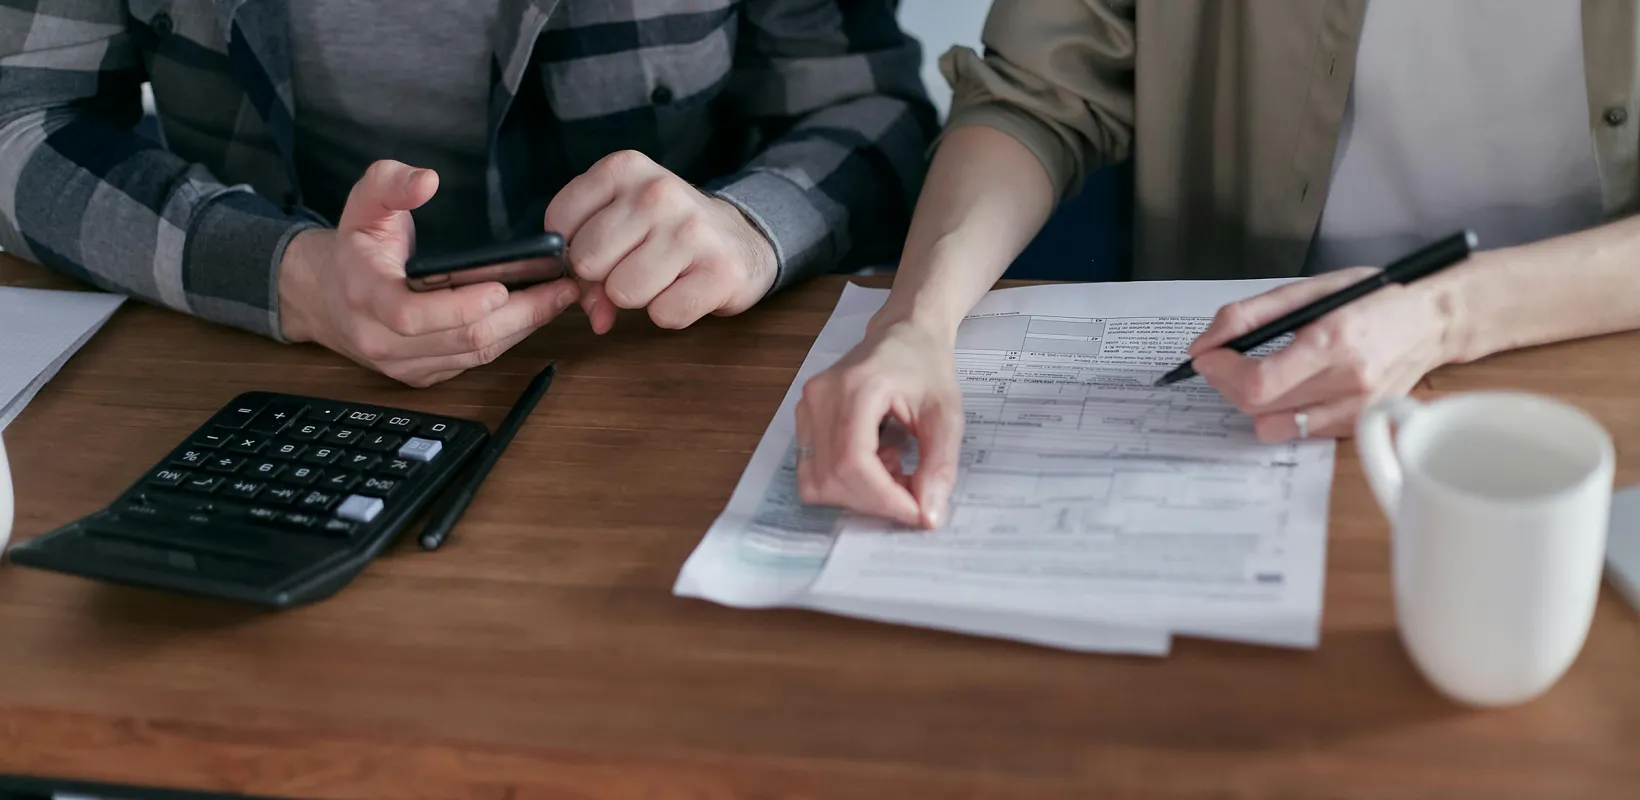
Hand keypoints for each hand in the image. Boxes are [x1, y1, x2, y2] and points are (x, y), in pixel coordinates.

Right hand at [278, 160, 579, 386]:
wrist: (325, 297)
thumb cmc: (354, 248)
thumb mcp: (362, 203)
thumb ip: (390, 182)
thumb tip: (427, 180)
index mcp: (364, 296)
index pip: (412, 314)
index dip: (460, 305)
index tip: (502, 286)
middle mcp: (382, 339)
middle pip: (461, 338)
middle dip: (519, 314)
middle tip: (561, 287)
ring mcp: (404, 364)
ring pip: (475, 354)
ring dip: (524, 328)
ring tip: (559, 297)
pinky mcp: (423, 374)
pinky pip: (474, 362)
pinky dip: (509, 339)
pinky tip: (535, 314)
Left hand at [545, 151, 775, 333]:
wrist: (742, 239)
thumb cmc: (670, 232)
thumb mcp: (622, 221)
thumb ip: (588, 262)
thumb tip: (595, 315)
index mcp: (625, 168)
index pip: (560, 223)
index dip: (573, 250)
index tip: (602, 249)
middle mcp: (658, 192)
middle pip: (588, 261)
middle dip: (605, 277)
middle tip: (635, 265)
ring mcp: (692, 230)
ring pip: (623, 292)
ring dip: (640, 297)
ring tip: (664, 276)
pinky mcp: (719, 271)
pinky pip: (664, 315)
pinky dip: (670, 313)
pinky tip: (686, 289)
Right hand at [794, 320, 962, 528]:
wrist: (904, 333)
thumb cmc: (926, 366)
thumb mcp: (947, 414)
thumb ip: (940, 465)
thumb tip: (928, 516)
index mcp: (857, 387)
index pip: (854, 463)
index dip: (884, 499)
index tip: (917, 512)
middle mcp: (821, 396)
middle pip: (832, 478)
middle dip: (875, 501)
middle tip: (911, 492)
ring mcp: (806, 406)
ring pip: (817, 481)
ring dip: (858, 494)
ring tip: (893, 469)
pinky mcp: (803, 416)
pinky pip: (812, 470)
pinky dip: (844, 482)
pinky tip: (875, 461)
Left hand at [1187, 266, 1462, 440]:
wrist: (1433, 322)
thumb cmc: (1374, 300)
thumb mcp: (1310, 290)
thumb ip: (1250, 315)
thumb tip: (1205, 343)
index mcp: (1334, 341)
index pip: (1259, 381)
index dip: (1221, 372)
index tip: (1206, 357)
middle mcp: (1348, 383)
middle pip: (1258, 406)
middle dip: (1226, 383)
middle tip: (1226, 359)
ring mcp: (1356, 411)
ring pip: (1272, 426)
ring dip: (1253, 401)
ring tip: (1262, 373)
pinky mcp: (1358, 427)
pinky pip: (1298, 431)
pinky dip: (1283, 411)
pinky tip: (1295, 386)